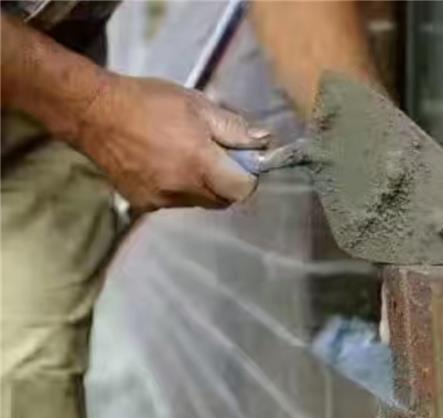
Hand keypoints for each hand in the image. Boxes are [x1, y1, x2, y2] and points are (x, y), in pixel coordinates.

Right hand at [75, 74, 269, 210]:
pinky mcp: (143, 204)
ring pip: (199, 203)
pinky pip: (175, 203)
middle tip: (217, 157)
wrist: (93, 113)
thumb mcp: (197, 105)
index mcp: (199, 163)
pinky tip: (165, 166)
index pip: (242, 189)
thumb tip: (263, 142)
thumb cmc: (149, 102)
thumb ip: (233, 128)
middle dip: (228, 182)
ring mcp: (160, 200)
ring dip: (203, 187)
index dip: (248, 175)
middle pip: (223, 200)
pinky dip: (179, 190)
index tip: (242, 159)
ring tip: (186, 158)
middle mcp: (181, 189)